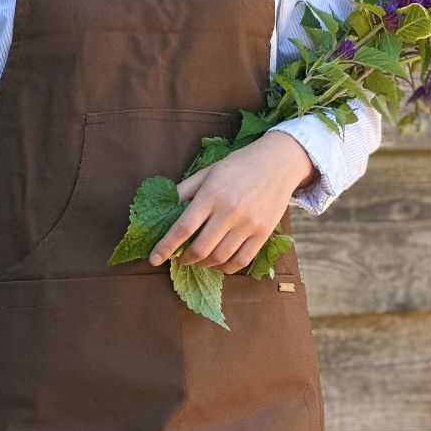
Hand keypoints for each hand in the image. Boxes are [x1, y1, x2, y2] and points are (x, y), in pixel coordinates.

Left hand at [148, 130, 316, 273]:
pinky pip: (241, 261)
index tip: (153, 259)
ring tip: (199, 260)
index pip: (183, 227)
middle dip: (185, 259)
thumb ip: (185, 191)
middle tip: (180, 259)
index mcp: (211, 194)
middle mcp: (230, 211)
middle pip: (201, 248)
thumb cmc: (238, 166)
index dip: (165, 246)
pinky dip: (226, 268)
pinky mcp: (263, 233)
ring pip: (220, 258)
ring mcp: (248, 224)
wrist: (278, 163)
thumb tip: (162, 210)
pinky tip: (218, 263)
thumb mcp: (208, 172)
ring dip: (204, 264)